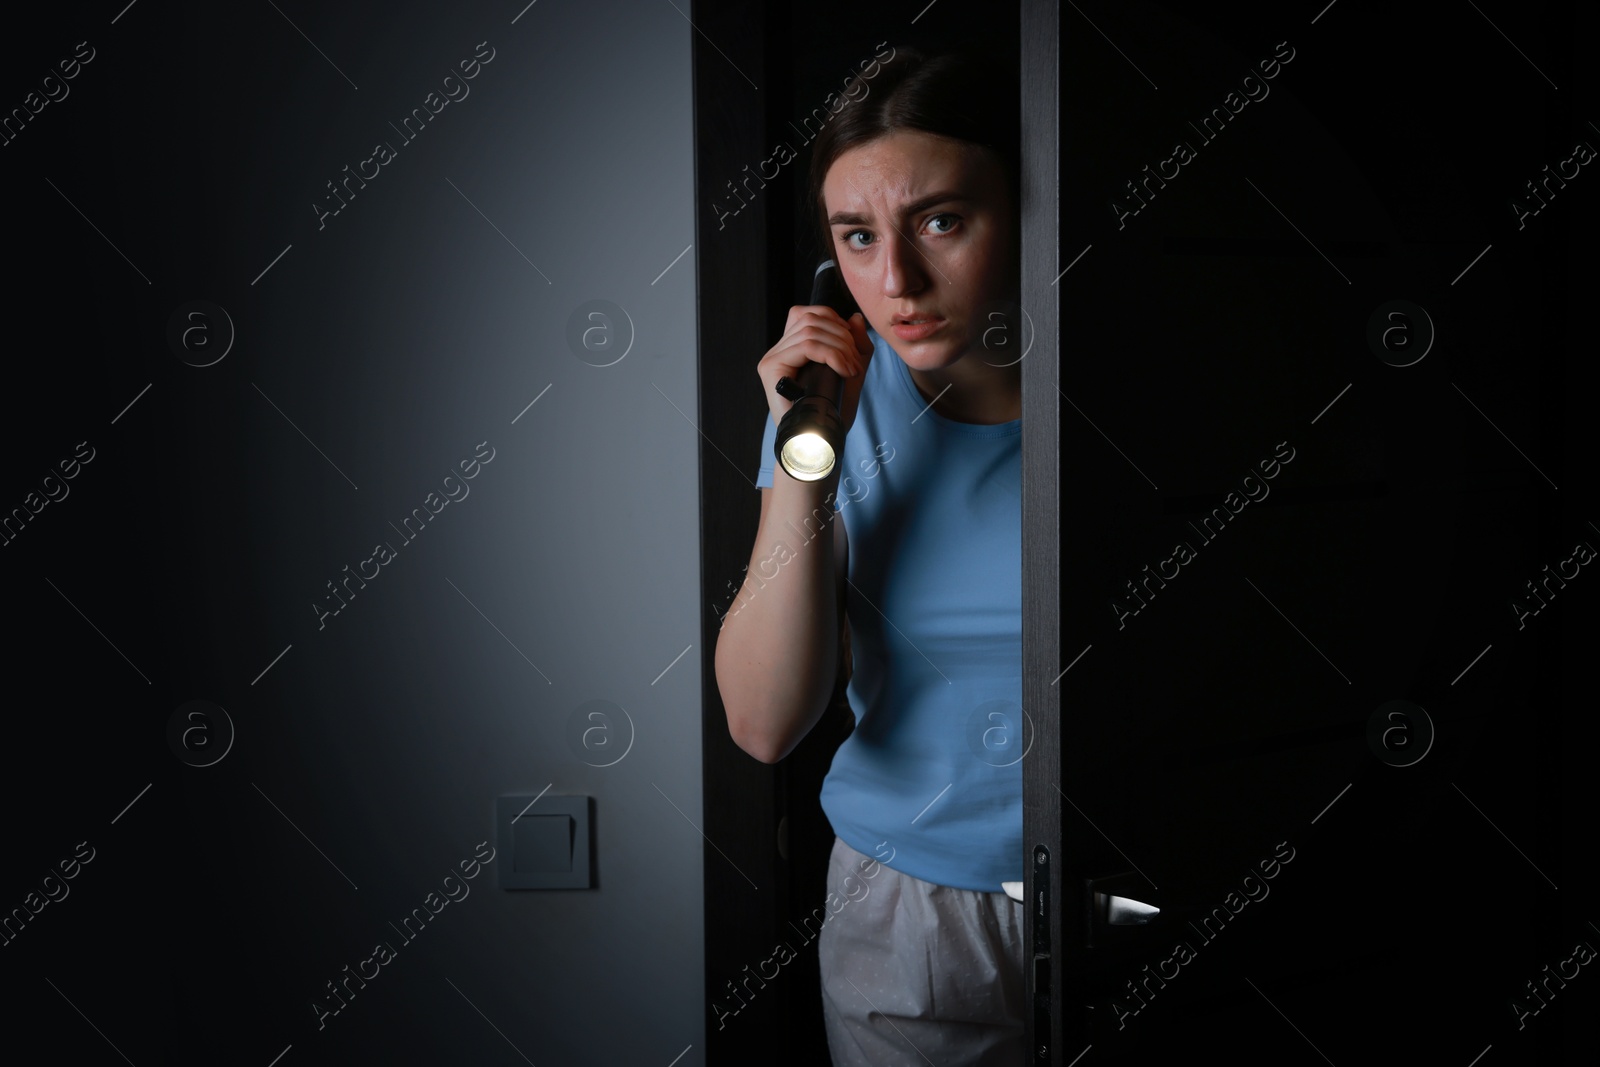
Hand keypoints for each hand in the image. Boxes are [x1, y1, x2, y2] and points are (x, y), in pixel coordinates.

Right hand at [757, 306, 873, 434]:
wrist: (818, 445)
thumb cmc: (832, 414)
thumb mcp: (853, 373)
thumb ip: (858, 346)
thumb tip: (855, 318)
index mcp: (792, 348)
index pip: (810, 313)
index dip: (836, 322)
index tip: (852, 349)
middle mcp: (778, 350)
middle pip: (812, 317)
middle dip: (843, 336)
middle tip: (855, 364)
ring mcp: (772, 358)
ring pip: (811, 329)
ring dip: (840, 347)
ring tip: (851, 370)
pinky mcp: (771, 368)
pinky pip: (806, 345)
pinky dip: (832, 354)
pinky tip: (843, 371)